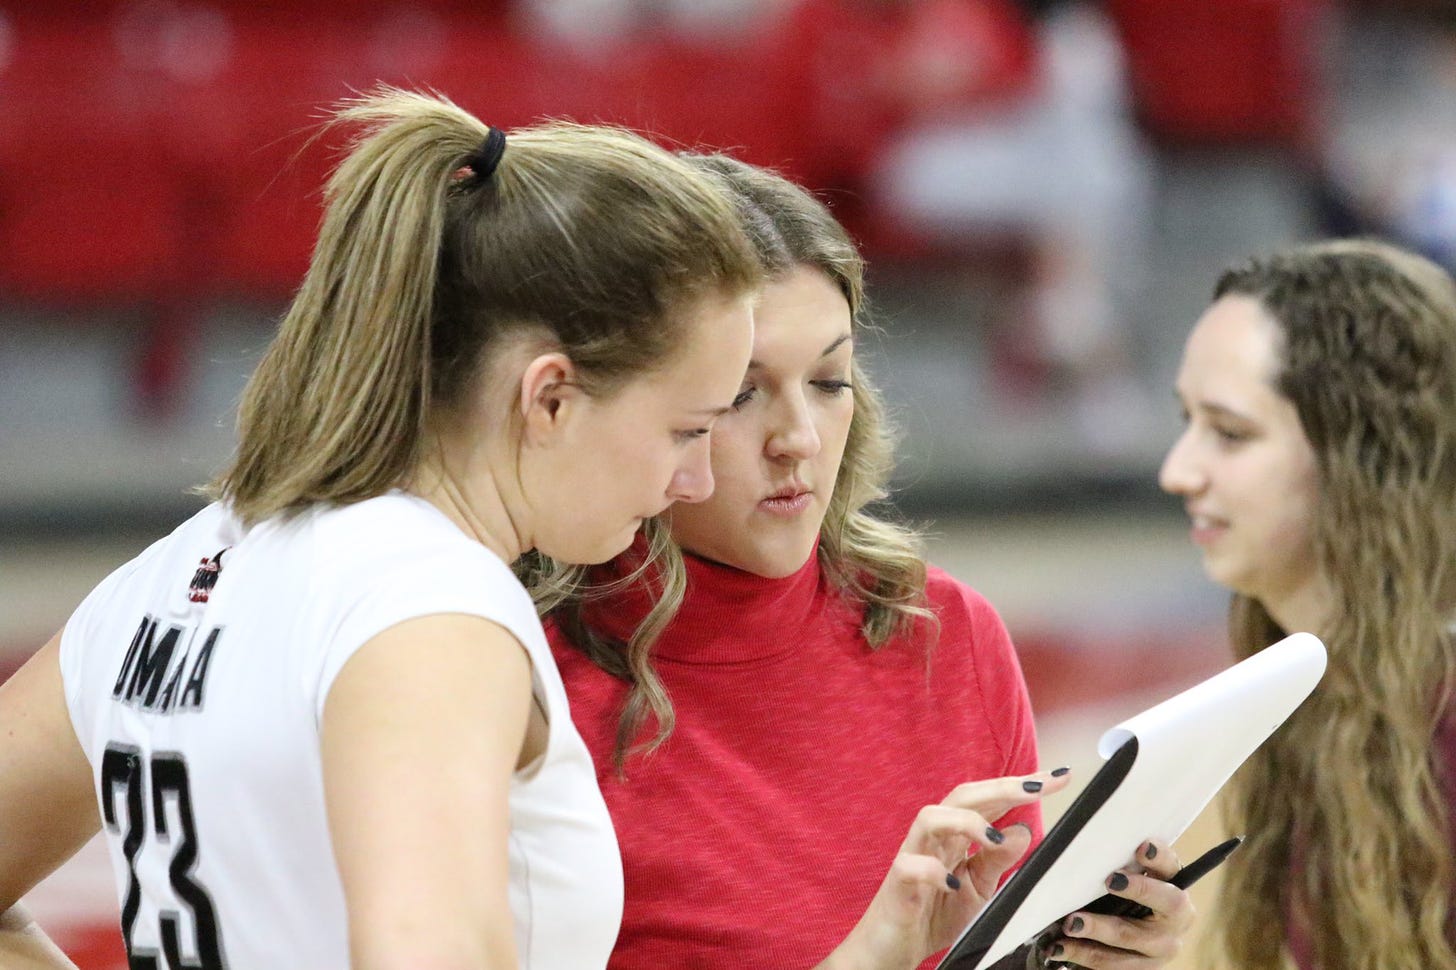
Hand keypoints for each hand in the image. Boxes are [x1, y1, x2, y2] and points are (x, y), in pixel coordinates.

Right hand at [821, 769, 1071, 969]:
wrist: (894, 948)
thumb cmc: (935, 913)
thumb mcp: (979, 889)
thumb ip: (997, 860)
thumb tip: (1023, 830)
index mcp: (956, 836)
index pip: (989, 802)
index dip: (1022, 787)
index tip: (1059, 776)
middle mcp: (934, 838)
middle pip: (961, 796)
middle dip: (1001, 788)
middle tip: (1037, 787)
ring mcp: (913, 856)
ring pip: (930, 817)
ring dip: (966, 821)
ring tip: (994, 839)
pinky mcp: (898, 883)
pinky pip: (911, 866)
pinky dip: (933, 870)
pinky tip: (953, 883)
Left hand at [1034, 840, 1194, 969]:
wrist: (1149, 927)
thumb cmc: (1131, 890)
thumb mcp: (1130, 873)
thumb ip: (1120, 860)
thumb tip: (1083, 841)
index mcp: (1175, 888)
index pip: (1171, 869)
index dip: (1159, 859)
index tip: (1141, 849)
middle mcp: (1175, 923)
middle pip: (1142, 925)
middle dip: (1109, 920)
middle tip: (1077, 916)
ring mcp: (1161, 951)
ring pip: (1125, 955)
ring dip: (1090, 948)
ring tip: (1062, 938)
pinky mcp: (1145, 969)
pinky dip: (1086, 962)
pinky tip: (1061, 952)